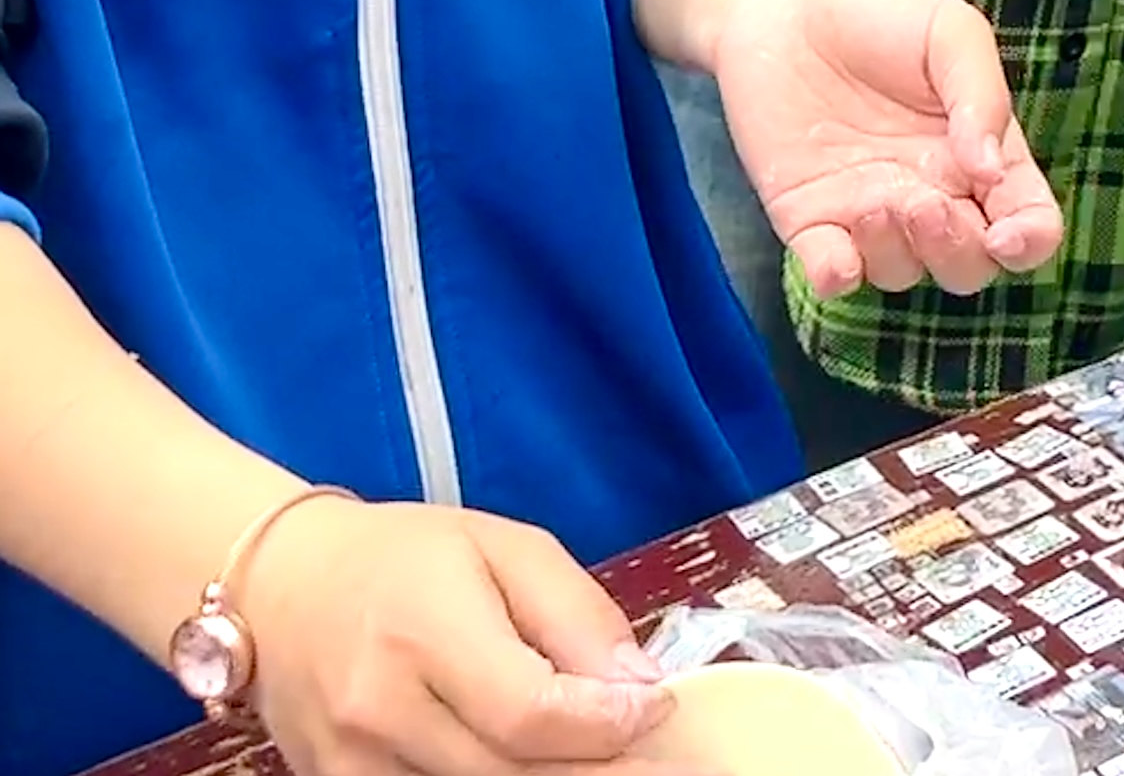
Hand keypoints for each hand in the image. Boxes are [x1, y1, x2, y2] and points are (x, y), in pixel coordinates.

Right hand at [242, 497, 667, 775]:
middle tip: (665, 762)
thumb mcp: (506, 549)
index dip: (607, 726)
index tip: (658, 712)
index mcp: (425, 635)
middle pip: (510, 772)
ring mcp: (350, 766)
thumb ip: (576, 615)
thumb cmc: (403, 557)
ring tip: (609, 762)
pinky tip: (542, 766)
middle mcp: (380, 713)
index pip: (530, 713)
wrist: (280, 587)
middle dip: (597, 769)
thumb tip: (638, 685)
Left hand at [707, 0, 1064, 298]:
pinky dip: (836, 278)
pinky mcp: (810, 217)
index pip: (1028, 219)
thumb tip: (992, 171)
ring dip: (896, 254)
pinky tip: (834, 255)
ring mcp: (871, 210)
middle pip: (969, 266)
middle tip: (925, 205)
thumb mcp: (951, 32)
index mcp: (983, 152)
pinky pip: (831, 275)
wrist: (784, 3)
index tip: (1006, 234)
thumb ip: (981, 96)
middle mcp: (934, 191)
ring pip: (903, 273)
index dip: (1029, 242)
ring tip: (871, 202)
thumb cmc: (880, 9)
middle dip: (957, 253)